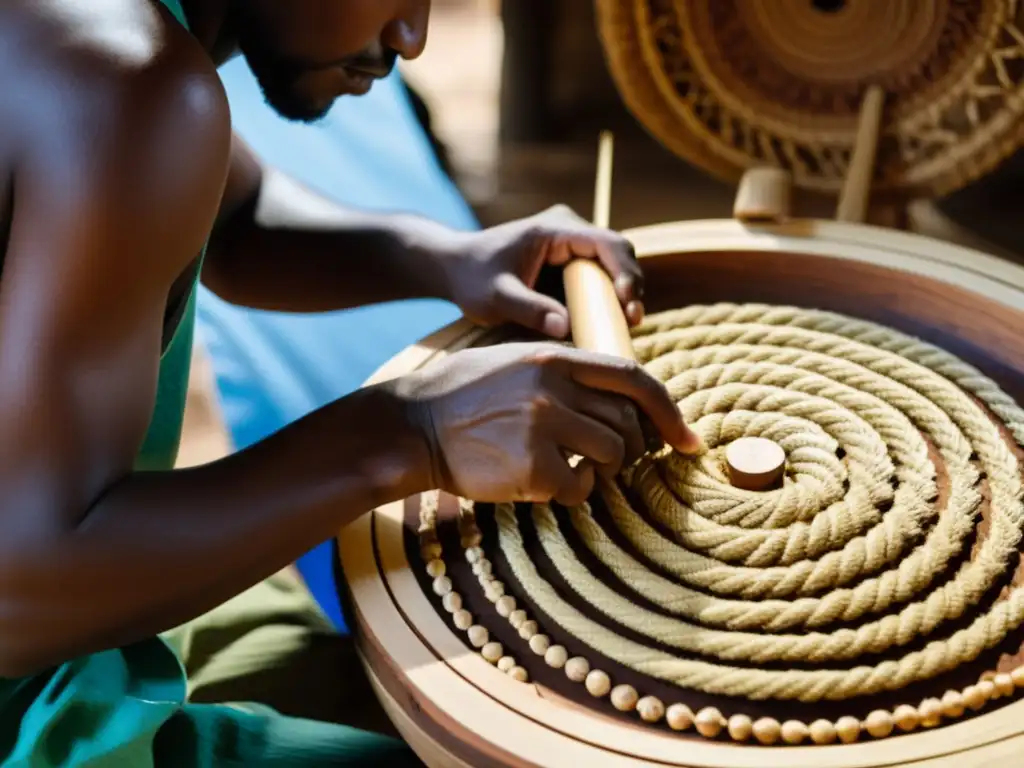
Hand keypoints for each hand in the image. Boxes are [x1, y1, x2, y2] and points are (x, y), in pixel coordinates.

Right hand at [398, 342, 702, 504]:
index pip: (635, 378)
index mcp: (555, 357)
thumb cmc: (466, 396)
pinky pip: (579, 489)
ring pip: (611, 456)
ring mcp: (544, 425)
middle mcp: (554, 386)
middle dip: (631, 449)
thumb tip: (622, 399)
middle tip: (613, 462)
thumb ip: (568, 373)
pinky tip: (541, 483)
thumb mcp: (518, 363)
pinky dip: (571, 494)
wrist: (413, 425)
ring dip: (600, 471)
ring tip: (570, 469)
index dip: (669, 412)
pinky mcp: (532, 466)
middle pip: (627, 424)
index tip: (688, 440)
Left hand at [441, 205, 643, 338]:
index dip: (625, 270)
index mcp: (555, 229)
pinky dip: (607, 301)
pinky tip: (609, 325)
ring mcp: (572, 248)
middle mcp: (570, 231)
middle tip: (632, 321)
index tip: (626, 301)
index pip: (607, 242)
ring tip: (626, 326)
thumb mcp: (496, 297)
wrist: (456, 269)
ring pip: (613, 268)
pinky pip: (598, 280)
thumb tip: (567, 327)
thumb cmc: (472, 277)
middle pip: (618, 254)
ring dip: (623, 296)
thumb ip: (529, 309)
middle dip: (630, 286)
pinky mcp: (569, 266)